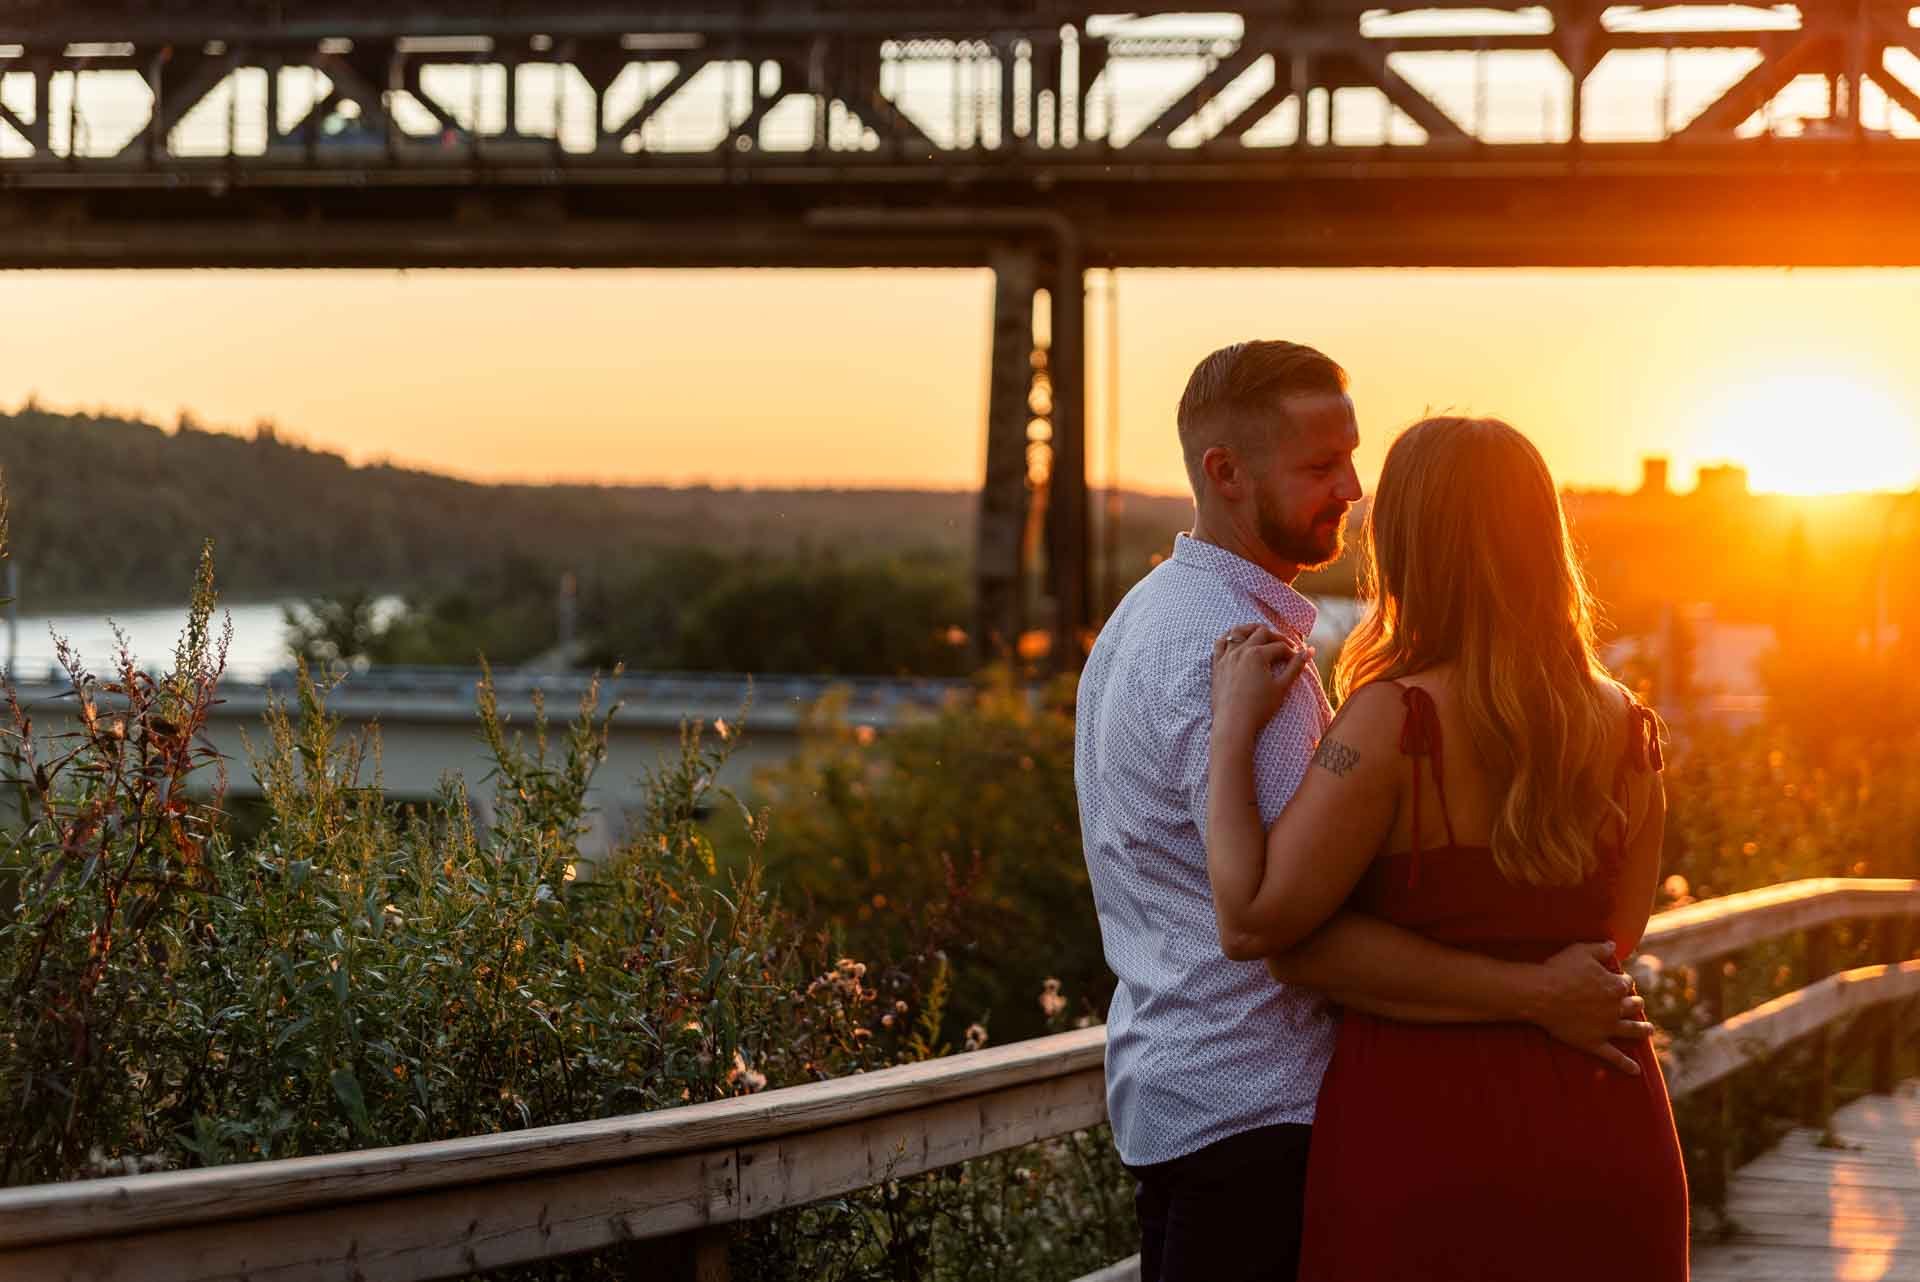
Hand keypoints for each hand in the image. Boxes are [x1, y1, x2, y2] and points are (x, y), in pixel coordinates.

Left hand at [1211, 624, 1312, 741]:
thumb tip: (1310, 650)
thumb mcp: (1282, 687)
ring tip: (1261, 634)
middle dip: (1276, 637)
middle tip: (1284, 646)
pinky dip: (1229, 637)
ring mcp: (1226, 656)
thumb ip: (1296, 667)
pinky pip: (1220, 643)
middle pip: (1261, 633)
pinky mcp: (1216, 665)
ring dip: (1251, 629)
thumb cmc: (1259, 708)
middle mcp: (1240, 650)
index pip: (1280, 647)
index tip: (1297, 659)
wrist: (1234, 724)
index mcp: (1258, 654)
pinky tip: (1236, 641)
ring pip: (1238, 632)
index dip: (1292, 652)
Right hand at [1532, 941, 1655, 1074]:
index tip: (1619, 981)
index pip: (1626, 983)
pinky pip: (1614, 1056)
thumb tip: (1614, 944)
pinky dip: (1626, 1064)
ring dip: (1642, 1029)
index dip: (1623, 981)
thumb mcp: (1581, 950)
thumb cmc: (1560, 970)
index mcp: (1614, 986)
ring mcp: (1606, 1027)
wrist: (1541, 994)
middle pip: (1633, 1006)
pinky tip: (1636, 1071)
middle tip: (1636, 1004)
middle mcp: (1616, 1008)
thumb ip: (1601, 948)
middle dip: (1635, 1003)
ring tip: (1649, 1030)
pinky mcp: (1594, 1043)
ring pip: (1631, 1030)